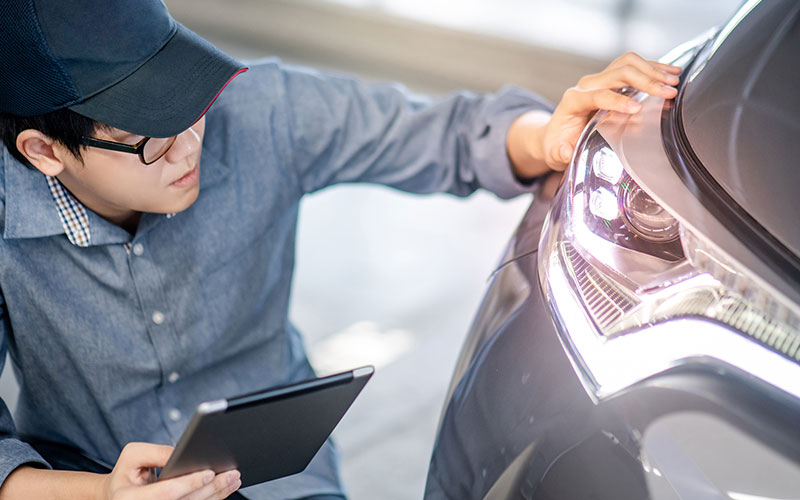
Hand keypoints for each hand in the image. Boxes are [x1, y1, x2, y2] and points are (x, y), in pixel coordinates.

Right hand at [100, 443, 240, 499]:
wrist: (118, 494)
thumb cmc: (126, 472)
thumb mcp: (133, 454)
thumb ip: (157, 452)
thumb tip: (182, 452)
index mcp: (130, 498)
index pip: (166, 493)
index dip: (189, 483)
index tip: (209, 473)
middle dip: (211, 488)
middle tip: (231, 474)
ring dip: (217, 494)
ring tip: (233, 479)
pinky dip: (212, 497)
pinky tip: (224, 488)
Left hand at [507, 52, 680, 177]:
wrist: (554, 134)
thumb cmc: (557, 145)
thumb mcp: (554, 153)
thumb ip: (559, 152)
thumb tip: (565, 150)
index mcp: (573, 101)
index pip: (598, 95)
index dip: (617, 100)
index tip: (637, 109)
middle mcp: (586, 86)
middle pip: (619, 72)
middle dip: (646, 81)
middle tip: (668, 93)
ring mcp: (598, 80)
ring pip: (627, 63)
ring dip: (652, 69)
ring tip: (674, 80)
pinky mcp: (608, 80)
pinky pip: (631, 66)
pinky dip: (652, 67)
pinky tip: (670, 72)